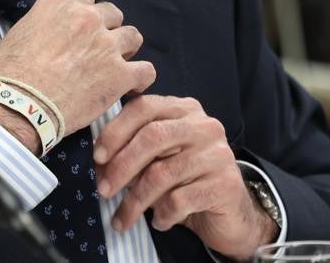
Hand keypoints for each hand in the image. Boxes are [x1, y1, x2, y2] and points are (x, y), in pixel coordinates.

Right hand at [0, 0, 155, 144]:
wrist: (19, 106)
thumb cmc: (8, 76)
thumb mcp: (7, 40)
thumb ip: (26, 32)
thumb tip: (21, 42)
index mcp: (61, 3)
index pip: (86, 1)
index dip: (85, 19)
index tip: (80, 34)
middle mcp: (88, 17)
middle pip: (112, 16)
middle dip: (107, 32)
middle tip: (97, 52)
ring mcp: (107, 45)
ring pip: (133, 37)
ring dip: (126, 50)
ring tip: (116, 66)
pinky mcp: (120, 74)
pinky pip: (146, 70)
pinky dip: (142, 78)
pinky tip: (133, 87)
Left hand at [94, 95, 277, 259]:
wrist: (232, 214)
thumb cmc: (188, 182)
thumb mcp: (161, 159)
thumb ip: (137, 150)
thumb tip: (100, 162)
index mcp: (185, 110)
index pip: (144, 107)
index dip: (116, 131)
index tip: (97, 156)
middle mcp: (204, 126)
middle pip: (152, 137)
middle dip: (121, 166)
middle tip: (103, 189)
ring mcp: (218, 153)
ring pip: (163, 173)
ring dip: (135, 200)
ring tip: (123, 218)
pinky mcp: (225, 184)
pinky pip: (179, 199)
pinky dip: (162, 214)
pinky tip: (160, 221)